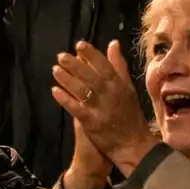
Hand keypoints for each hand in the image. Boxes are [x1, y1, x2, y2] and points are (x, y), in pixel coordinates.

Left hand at [51, 40, 155, 173]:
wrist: (134, 145)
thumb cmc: (129, 115)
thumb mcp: (128, 89)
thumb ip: (119, 67)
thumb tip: (112, 44)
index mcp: (120, 86)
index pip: (106, 66)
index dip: (92, 55)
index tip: (79, 44)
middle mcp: (111, 96)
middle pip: (92, 77)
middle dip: (76, 65)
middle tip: (61, 56)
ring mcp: (101, 110)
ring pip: (83, 91)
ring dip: (68, 80)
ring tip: (55, 69)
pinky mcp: (92, 124)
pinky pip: (77, 110)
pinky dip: (66, 100)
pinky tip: (55, 91)